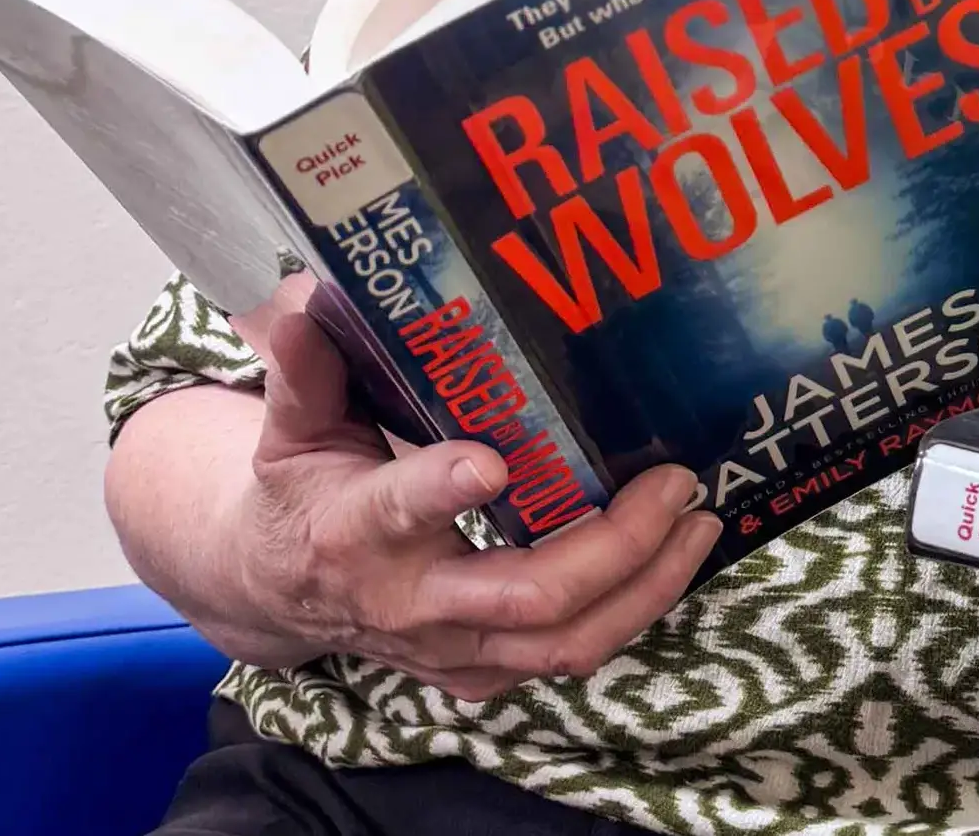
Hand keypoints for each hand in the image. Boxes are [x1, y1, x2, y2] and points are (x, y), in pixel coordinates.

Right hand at [224, 278, 720, 700]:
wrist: (278, 592)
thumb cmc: (301, 492)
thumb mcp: (290, 429)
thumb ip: (306, 372)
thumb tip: (303, 307)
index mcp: (354, 530)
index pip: (399, 512)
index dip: (444, 490)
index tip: (493, 462)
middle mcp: (410, 602)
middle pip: (526, 596)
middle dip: (613, 545)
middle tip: (673, 482)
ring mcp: (453, 648)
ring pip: (565, 643)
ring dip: (646, 586)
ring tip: (700, 522)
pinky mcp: (484, 671)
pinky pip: (572, 653)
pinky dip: (634, 609)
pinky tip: (675, 558)